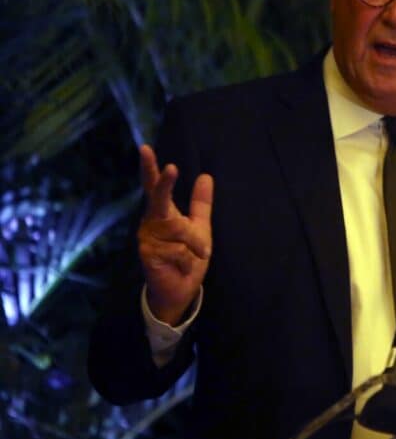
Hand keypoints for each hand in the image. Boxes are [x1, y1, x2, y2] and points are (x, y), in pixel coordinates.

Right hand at [137, 144, 213, 324]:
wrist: (180, 289)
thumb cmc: (187, 257)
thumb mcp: (199, 228)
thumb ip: (201, 204)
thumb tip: (206, 176)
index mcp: (163, 213)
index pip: (154, 187)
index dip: (150, 168)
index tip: (146, 149)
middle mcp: (151, 221)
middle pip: (159, 199)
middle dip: (165, 184)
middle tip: (172, 168)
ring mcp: (147, 238)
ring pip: (181, 230)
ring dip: (195, 245)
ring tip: (192, 257)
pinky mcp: (147, 254)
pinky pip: (179, 250)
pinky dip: (188, 259)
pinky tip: (181, 267)